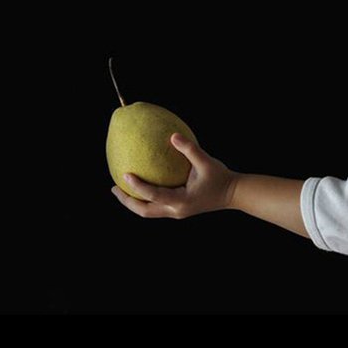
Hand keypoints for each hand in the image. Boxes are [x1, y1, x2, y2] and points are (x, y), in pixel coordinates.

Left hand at [111, 132, 239, 218]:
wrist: (233, 194)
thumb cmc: (221, 177)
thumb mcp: (207, 162)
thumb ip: (190, 149)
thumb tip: (173, 135)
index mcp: (181, 201)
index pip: (153, 195)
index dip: (137, 186)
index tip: (124, 174)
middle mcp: (176, 210)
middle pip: (144, 211)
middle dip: (127, 201)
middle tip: (114, 188)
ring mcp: (177, 212)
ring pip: (148, 212)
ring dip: (134, 202)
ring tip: (121, 189)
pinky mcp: (179, 210)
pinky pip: (156, 207)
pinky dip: (145, 199)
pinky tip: (141, 187)